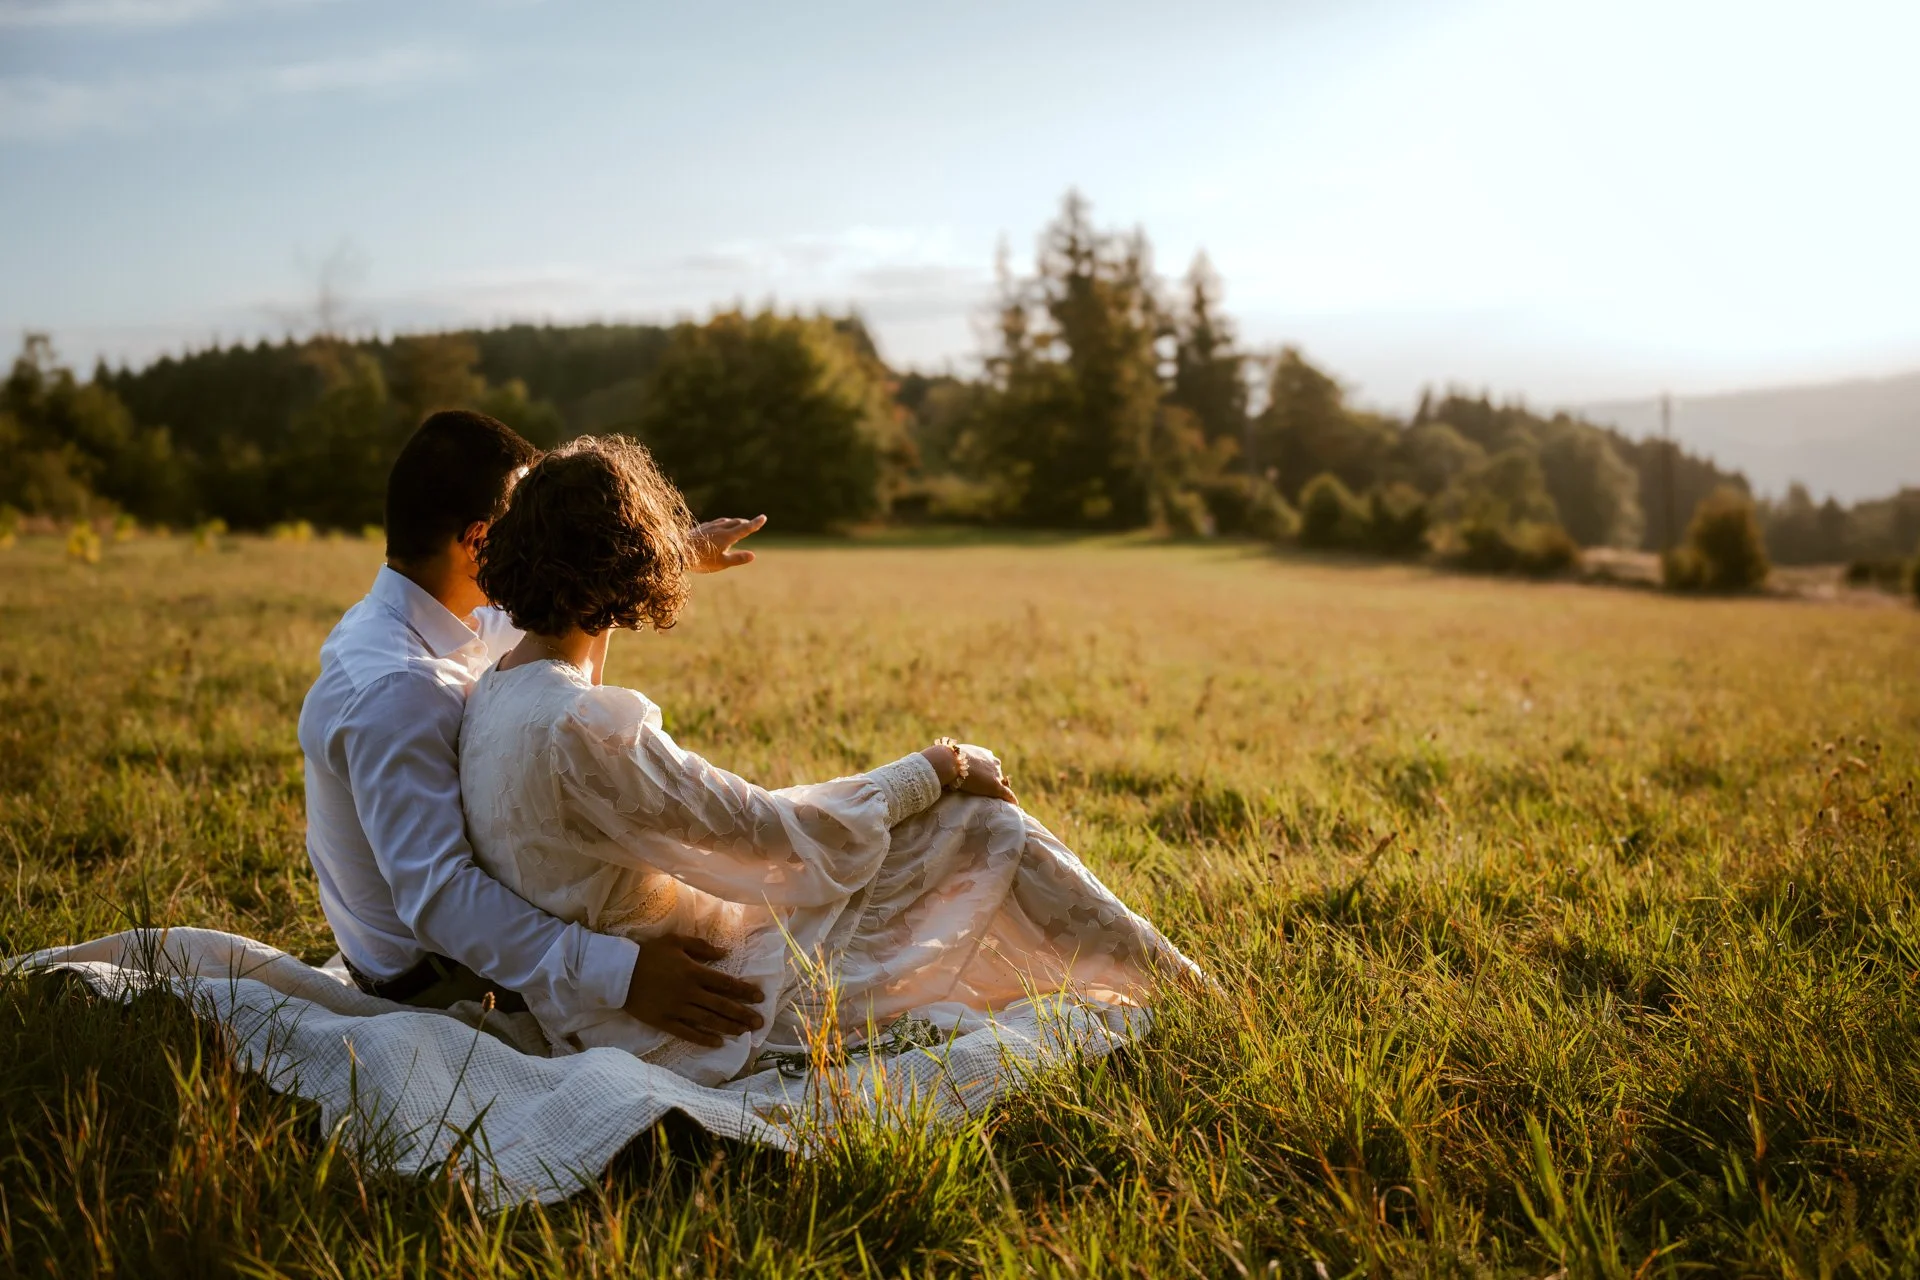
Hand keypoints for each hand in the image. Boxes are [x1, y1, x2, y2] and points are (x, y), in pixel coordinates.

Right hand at [622, 934, 764, 1047]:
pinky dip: (703, 1039)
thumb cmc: (649, 953)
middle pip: (722, 1005)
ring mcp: (677, 1008)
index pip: (725, 983)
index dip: (744, 991)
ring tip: (744, 1033)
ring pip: (708, 1020)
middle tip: (760, 1023)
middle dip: (743, 1014)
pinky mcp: (664, 1021)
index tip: (759, 997)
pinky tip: (717, 1043)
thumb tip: (724, 953)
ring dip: (728, 1027)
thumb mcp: (675, 941)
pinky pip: (687, 1033)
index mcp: (693, 972)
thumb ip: (701, 947)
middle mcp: (689, 992)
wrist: (619, 972)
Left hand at [687, 515, 765, 572]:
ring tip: (737, 525)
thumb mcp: (721, 563)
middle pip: (736, 522)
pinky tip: (718, 527)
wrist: (678, 551)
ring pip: (725, 521)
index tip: (764, 517)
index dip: (755, 523)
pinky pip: (715, 523)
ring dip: (734, 522)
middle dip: (745, 523)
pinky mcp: (700, 528)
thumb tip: (753, 555)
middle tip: (752, 524)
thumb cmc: (701, 560)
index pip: (745, 528)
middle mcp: (719, 528)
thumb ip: (737, 559)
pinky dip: (722, 524)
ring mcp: (709, 527)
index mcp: (727, 536)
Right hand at [921, 742, 1016, 802]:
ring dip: (1000, 790)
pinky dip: (1010, 799)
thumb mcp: (946, 755)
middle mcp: (992, 761)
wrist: (947, 762)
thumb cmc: (942, 758)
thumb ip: (946, 759)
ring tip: (1000, 799)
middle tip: (987, 790)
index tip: (981, 778)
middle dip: (994, 780)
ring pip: (1002, 783)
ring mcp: (994, 774)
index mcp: (982, 753)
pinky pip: (1007, 793)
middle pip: (997, 772)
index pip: (989, 763)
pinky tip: (1014, 804)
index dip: (986, 772)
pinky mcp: (995, 786)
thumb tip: (931, 760)